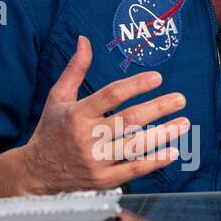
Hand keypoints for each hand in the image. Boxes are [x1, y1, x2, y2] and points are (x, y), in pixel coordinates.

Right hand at [15, 35, 189, 193]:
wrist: (36, 172)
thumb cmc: (51, 130)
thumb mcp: (58, 97)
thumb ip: (75, 69)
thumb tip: (84, 40)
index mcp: (76, 114)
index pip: (111, 95)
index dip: (136, 85)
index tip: (157, 78)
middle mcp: (87, 138)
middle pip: (129, 120)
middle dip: (158, 108)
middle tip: (179, 98)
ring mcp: (96, 161)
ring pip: (136, 145)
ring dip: (163, 134)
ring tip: (184, 122)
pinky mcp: (103, 180)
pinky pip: (133, 169)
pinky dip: (154, 161)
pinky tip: (172, 151)